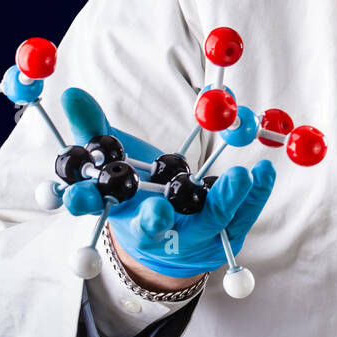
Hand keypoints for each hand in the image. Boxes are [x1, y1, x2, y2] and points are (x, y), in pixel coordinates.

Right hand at [59, 87, 274, 279]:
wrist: (171, 243)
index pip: (93, 210)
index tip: (83, 196)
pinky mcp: (226, 238)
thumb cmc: (138, 191)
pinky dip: (256, 193)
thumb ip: (93, 129)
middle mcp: (153, 232)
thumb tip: (72, 93)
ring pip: (209, 223)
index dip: (86, 202)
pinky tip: (264, 170)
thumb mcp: (112, 159)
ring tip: (240, 176)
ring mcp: (193, 238)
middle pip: (154, 227)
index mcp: (117, 212)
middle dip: (156, 219)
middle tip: (161, 205)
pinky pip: (244, 216)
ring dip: (224, 200)